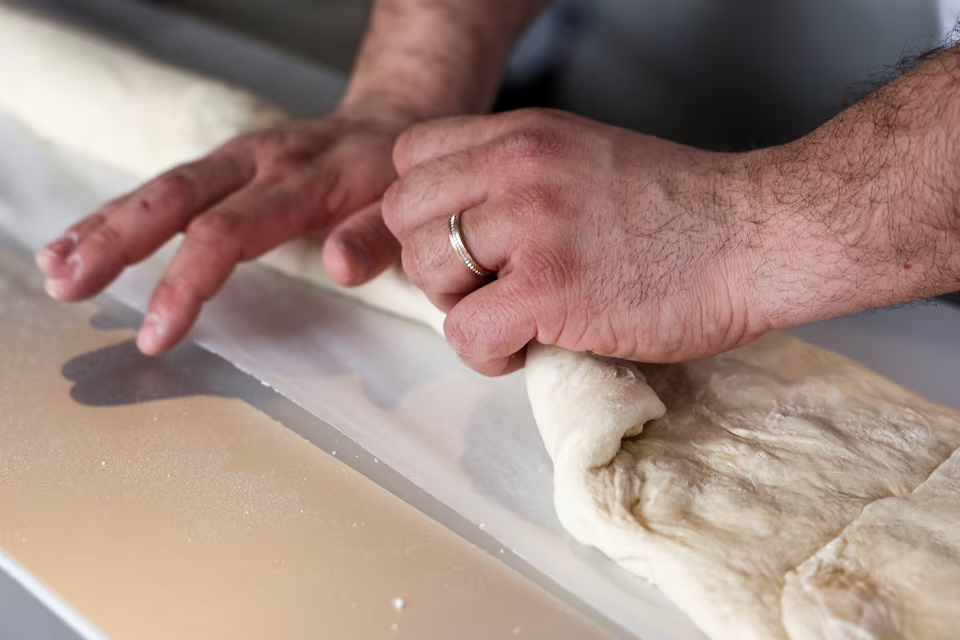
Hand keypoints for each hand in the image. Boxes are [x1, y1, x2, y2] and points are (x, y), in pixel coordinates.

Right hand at [36, 109, 408, 354]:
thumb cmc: (395, 177)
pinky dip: (117, 214)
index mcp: (303, 178)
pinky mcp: (222, 164)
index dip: (188, 281)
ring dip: (103, 227)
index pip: (231, 230)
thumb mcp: (405, 206)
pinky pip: (162, 186)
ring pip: (159, 187)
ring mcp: (235, 158)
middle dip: (117, 243)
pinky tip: (77, 240)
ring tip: (58, 268)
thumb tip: (338, 267)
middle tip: (71, 287)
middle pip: (176, 198)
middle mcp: (259, 160)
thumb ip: (377, 236)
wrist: (390, 121)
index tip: (156, 332)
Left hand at [383, 109, 773, 375]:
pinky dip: (485, 353)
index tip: (459, 241)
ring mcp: (531, 225)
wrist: (757, 237)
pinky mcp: (548, 289)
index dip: (424, 208)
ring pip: (425, 272)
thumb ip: (519, 179)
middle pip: (403, 215)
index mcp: (524, 134)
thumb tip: (465, 226)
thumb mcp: (586, 158)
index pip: (411, 156)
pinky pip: (464, 332)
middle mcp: (518, 168)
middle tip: (483, 287)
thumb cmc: (684, 210)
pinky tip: (527, 346)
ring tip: (513, 317)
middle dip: (433, 262)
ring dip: (459, 308)